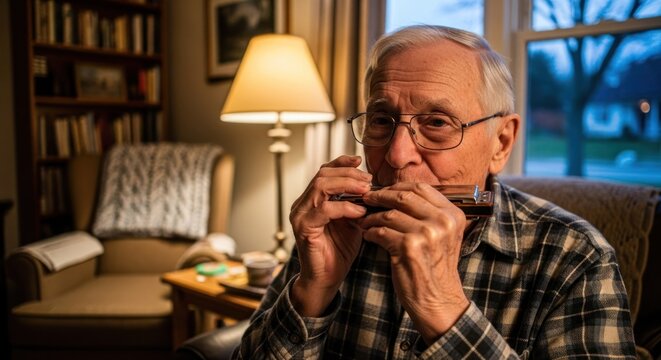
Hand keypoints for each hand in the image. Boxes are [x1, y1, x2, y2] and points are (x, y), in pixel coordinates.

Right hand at [289, 155, 371, 315]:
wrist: (326, 279)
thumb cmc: (339, 251)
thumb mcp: (352, 221)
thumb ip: (358, 203)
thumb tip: (375, 186)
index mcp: (312, 199)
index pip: (324, 171)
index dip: (341, 162)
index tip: (360, 161)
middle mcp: (302, 204)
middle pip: (322, 174)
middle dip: (348, 174)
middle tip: (368, 180)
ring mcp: (300, 215)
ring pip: (321, 187)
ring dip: (346, 185)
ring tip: (366, 191)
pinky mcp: (303, 228)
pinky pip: (324, 209)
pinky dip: (344, 207)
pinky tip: (359, 212)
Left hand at [360, 182, 469, 342]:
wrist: (438, 301)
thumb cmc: (436, 268)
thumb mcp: (444, 235)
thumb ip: (429, 213)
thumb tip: (399, 193)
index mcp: (452, 214)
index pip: (421, 188)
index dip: (398, 187)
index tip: (384, 190)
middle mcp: (442, 221)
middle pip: (404, 196)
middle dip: (381, 196)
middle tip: (367, 199)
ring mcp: (426, 234)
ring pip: (389, 214)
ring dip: (372, 216)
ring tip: (365, 221)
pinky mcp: (408, 248)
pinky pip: (381, 231)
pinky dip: (371, 232)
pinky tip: (368, 235)